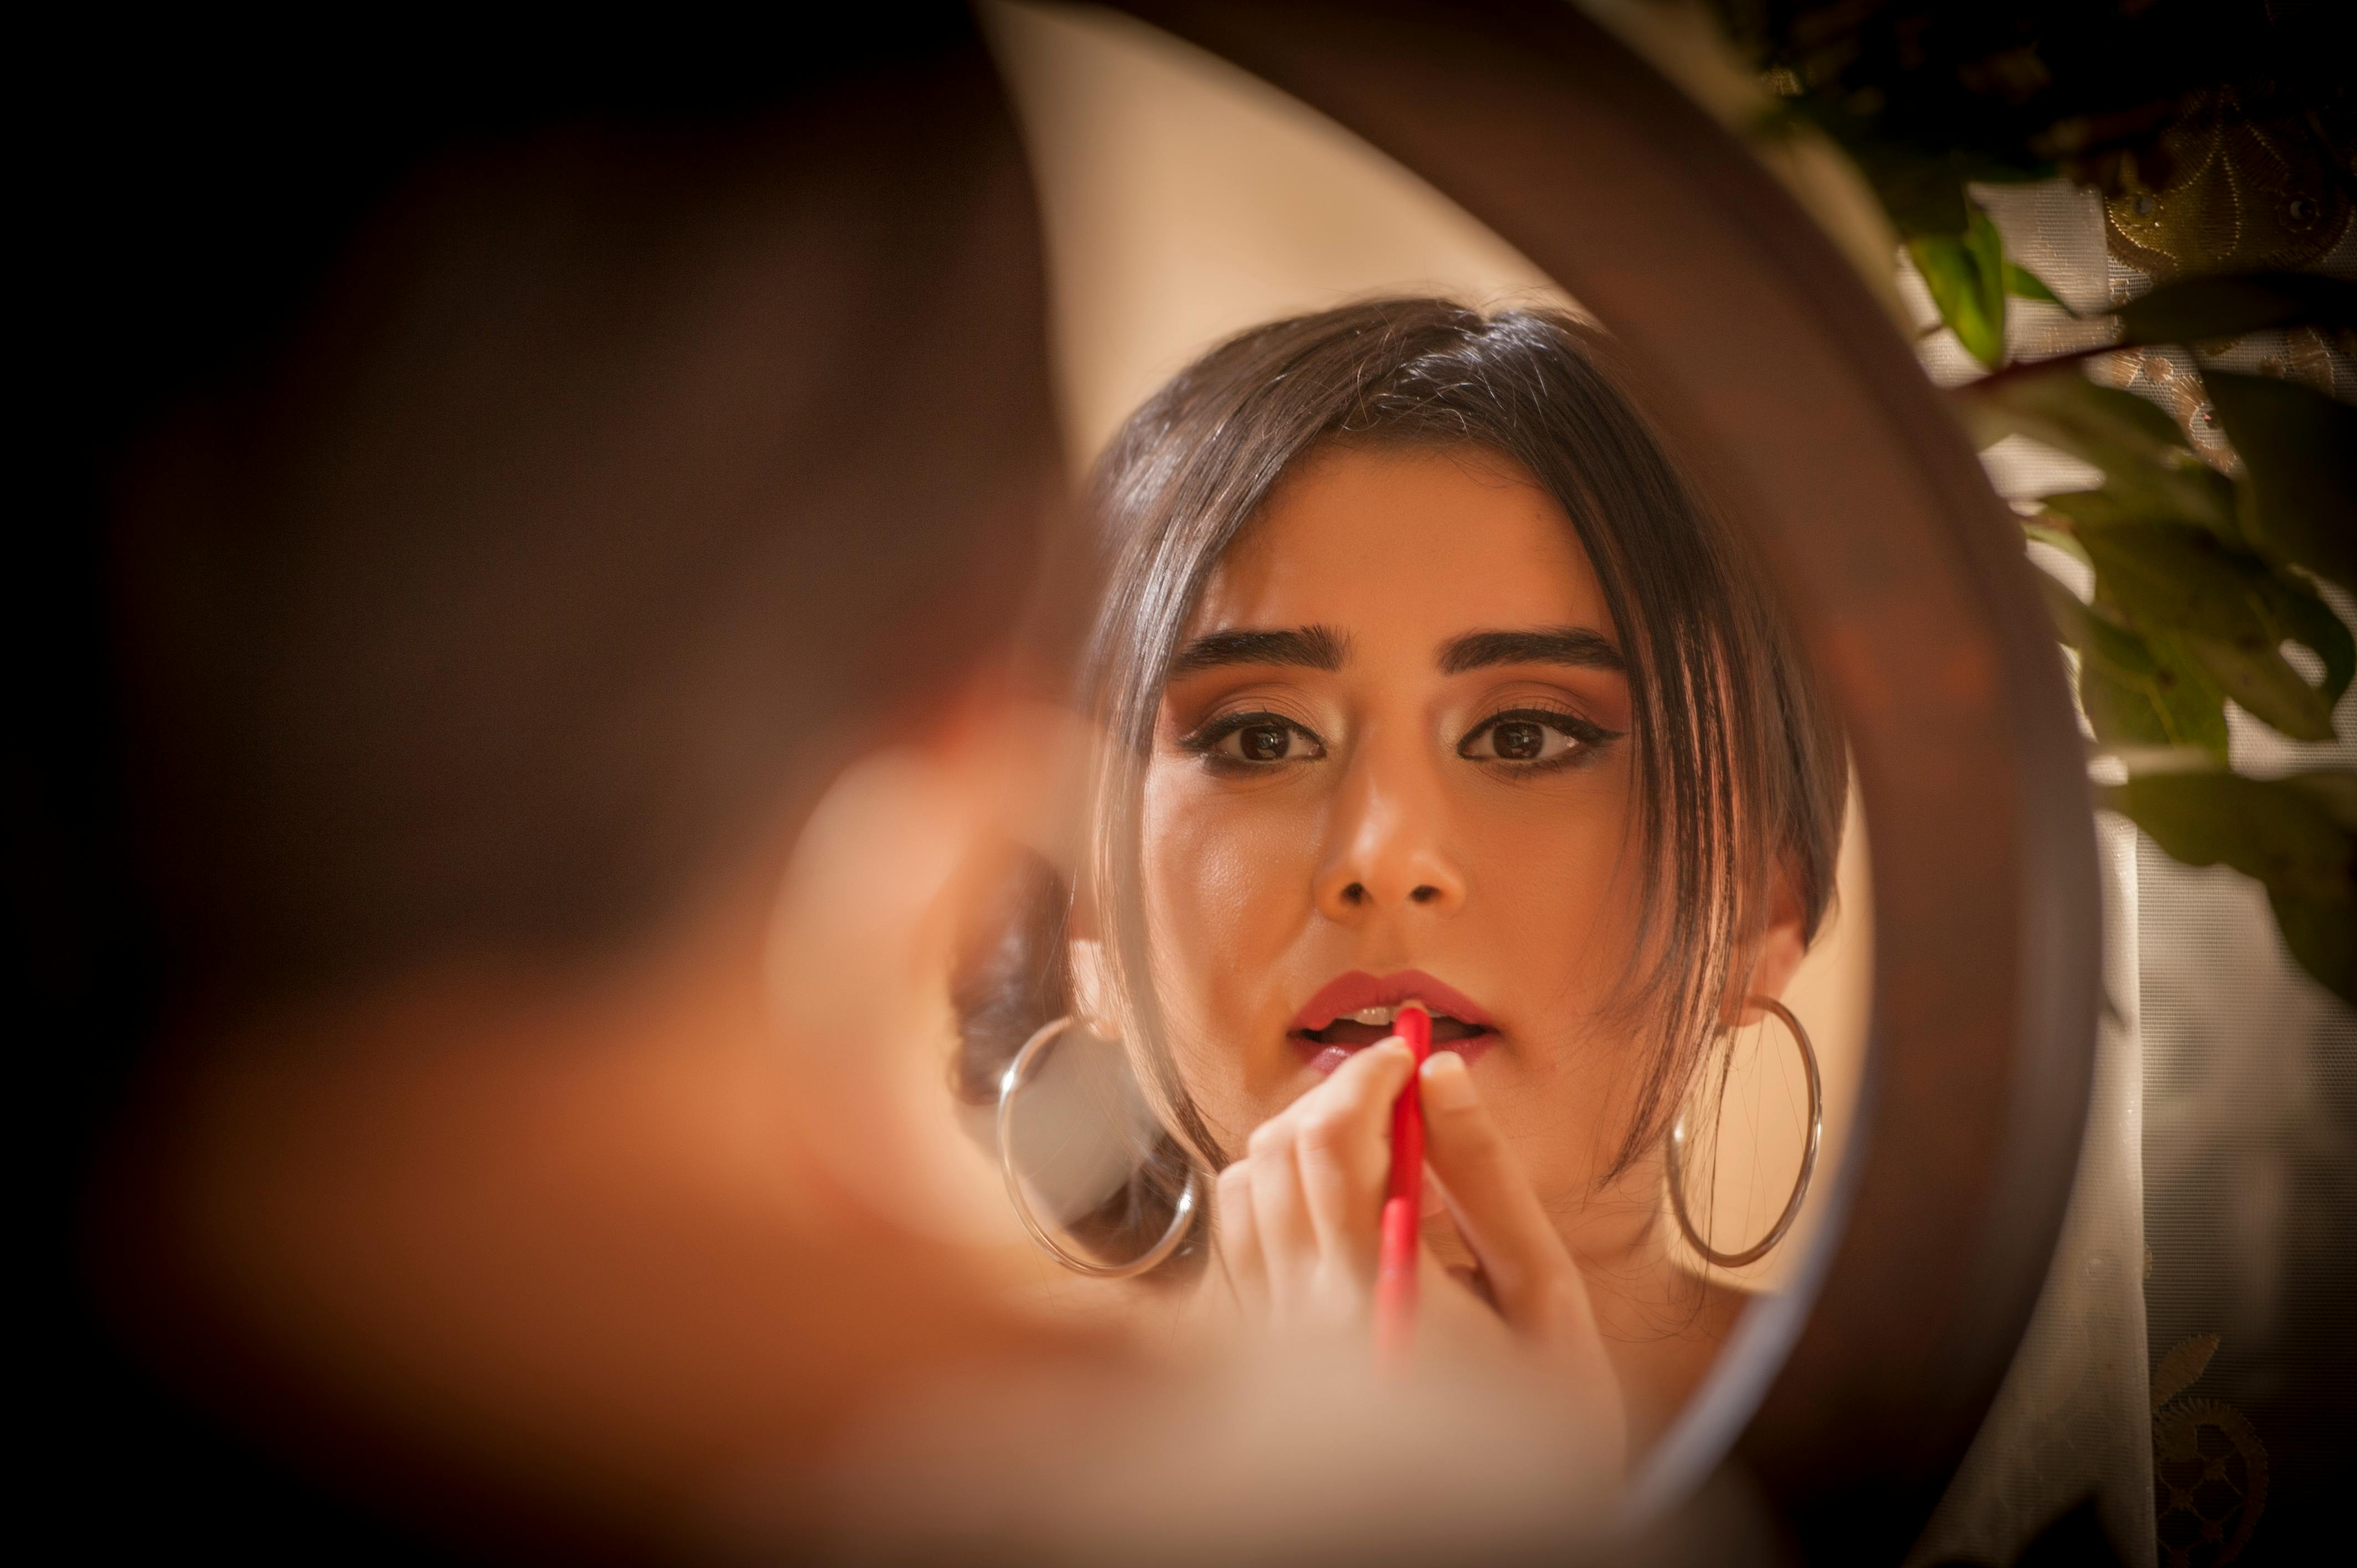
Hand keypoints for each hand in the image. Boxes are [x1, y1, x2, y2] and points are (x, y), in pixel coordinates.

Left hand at [1213, 1044, 1626, 1472]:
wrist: (1496, 1523)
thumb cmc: (1544, 1421)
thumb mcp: (1543, 1297)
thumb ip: (1489, 1179)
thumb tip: (1441, 1074)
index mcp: (1377, 1296)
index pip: (1333, 1140)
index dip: (1369, 1074)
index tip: (1411, 1051)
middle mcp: (1305, 1317)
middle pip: (1279, 1151)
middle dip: (1338, 1097)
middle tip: (1401, 1092)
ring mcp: (1274, 1339)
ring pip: (1244, 1186)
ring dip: (1301, 1142)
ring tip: (1374, 1146)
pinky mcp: (1262, 1355)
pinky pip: (1235, 1240)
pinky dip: (1272, 1193)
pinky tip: (1335, 1203)